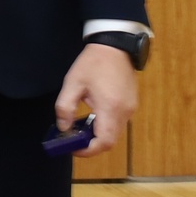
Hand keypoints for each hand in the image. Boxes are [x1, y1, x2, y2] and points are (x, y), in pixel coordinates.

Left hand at [55, 42, 138, 157]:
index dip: (88, 150)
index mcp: (110, 108)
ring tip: (81, 124)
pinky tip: (92, 113)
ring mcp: (130, 108)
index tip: (74, 148)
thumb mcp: (72, 84)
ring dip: (98, 133)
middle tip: (74, 138)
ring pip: (115, 132)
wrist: (115, 45)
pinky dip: (105, 124)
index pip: (104, 142)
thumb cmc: (93, 63)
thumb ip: (65, 108)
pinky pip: (118, 122)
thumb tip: (64, 128)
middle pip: (110, 140)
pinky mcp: (131, 104)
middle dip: (91, 143)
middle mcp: (124, 112)